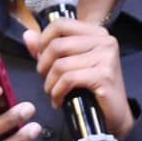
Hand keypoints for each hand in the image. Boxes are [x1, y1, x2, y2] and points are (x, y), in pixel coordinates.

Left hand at [23, 19, 134, 139]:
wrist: (114, 115)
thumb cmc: (90, 89)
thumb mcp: (68, 64)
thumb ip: (47, 49)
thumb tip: (27, 35)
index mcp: (97, 33)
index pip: (61, 24)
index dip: (43, 41)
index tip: (40, 59)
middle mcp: (105, 41)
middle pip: (58, 45)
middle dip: (44, 66)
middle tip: (46, 80)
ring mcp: (106, 57)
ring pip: (61, 64)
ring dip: (50, 83)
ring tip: (52, 92)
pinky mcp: (104, 75)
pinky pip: (69, 79)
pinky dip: (57, 92)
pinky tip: (58, 101)